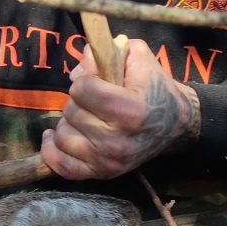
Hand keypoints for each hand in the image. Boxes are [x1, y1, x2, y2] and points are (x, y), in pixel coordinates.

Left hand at [41, 38, 199, 179]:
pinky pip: (62, 166)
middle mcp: (119, 140)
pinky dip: (52, 151)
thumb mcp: (137, 57)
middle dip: (78, 102)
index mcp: (131, 110)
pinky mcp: (101, 173)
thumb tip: (76, 71)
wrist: (174, 124)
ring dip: (68, 124)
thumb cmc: (152, 87)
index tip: (97, 83)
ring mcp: (109, 161)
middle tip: (95, 103)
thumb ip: (106, 51)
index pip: (82, 90)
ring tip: (85, 119)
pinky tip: (55, 137)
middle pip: (71, 112)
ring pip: (62, 136)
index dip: (86, 81)